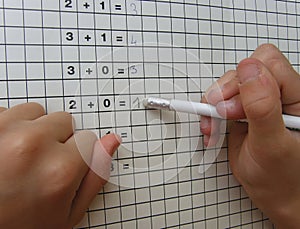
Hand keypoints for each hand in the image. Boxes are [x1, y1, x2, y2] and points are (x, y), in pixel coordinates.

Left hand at [0, 103, 120, 228]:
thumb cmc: (17, 226)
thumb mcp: (66, 215)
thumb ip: (95, 176)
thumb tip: (110, 143)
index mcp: (59, 170)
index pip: (89, 138)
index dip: (77, 155)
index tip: (63, 168)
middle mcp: (32, 145)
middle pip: (64, 121)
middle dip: (57, 140)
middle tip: (40, 166)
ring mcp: (4, 131)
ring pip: (37, 112)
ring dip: (33, 131)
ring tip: (19, 159)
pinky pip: (9, 112)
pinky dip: (9, 128)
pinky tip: (4, 151)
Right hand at [200, 44, 299, 227]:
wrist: (275, 194)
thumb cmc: (282, 177)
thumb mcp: (271, 144)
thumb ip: (262, 106)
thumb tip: (249, 70)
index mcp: (296, 98)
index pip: (269, 65)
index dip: (246, 81)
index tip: (233, 108)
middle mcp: (277, 96)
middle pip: (246, 70)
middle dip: (227, 91)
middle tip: (224, 115)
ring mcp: (258, 102)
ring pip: (230, 83)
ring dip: (214, 103)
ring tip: (213, 125)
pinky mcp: (242, 111)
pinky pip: (220, 99)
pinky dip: (210, 112)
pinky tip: (212, 127)